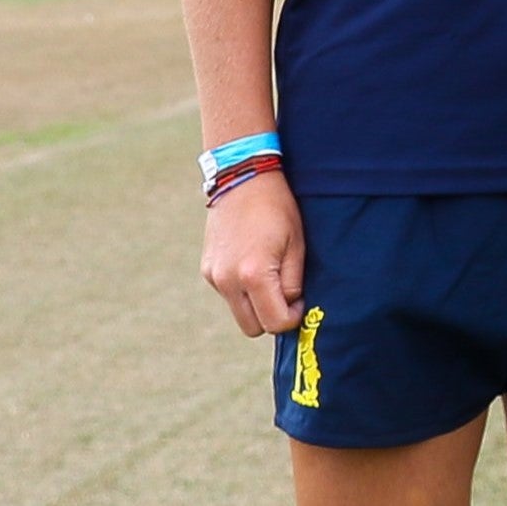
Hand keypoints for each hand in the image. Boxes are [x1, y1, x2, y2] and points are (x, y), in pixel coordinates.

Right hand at [200, 170, 305, 336]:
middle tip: (284, 293)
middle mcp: (228, 280)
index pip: (275, 324)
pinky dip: (241, 289)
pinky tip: (250, 262)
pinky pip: (228, 294)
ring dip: (255, 304)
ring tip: (267, 273)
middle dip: (271, 317)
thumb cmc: (277, 209)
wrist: (242, 177)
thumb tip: (291, 308)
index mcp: (254, 275)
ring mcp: (214, 276)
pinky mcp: (207, 269)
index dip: (292, 318)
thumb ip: (294, 283)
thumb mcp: (297, 245)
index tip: (299, 300)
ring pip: (239, 313)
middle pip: (252, 328)